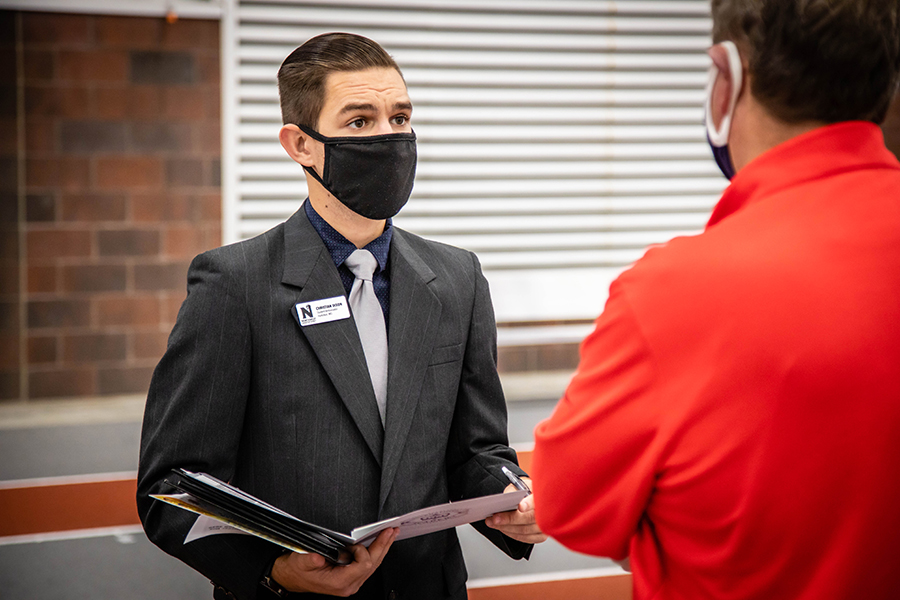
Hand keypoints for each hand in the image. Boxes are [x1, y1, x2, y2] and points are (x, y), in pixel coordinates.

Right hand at [270, 527, 396, 595]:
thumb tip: (318, 557)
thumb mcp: (300, 561)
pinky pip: (368, 565)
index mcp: (339, 582)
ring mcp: (351, 582)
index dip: (362, 551)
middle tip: (391, 531)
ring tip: (390, 534)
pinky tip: (379, 543)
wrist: (290, 577)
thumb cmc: (296, 570)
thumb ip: (310, 560)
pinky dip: (375, 552)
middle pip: (373, 564)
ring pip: (373, 565)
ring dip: (382, 547)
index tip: (354, 542)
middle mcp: (348, 584)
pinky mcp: (351, 577)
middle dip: (383, 545)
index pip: (363, 565)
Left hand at [485, 479, 547, 543]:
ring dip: (506, 528)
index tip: (520, 506)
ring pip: (525, 531)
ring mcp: (546, 526)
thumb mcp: (520, 485)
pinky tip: (502, 529)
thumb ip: (513, 492)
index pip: (537, 501)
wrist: (535, 498)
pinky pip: (525, 538)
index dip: (528, 504)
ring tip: (493, 523)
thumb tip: (503, 501)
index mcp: (543, 496)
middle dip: (509, 519)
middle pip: (529, 518)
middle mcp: (547, 512)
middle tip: (494, 518)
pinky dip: (512, 534)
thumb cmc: (526, 491)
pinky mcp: (541, 536)